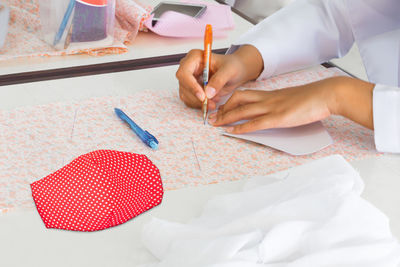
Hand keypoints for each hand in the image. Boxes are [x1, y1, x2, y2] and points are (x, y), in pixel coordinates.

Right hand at [176, 45, 263, 109]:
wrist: (236, 72)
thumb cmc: (233, 66)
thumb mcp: (229, 71)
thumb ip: (219, 80)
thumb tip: (208, 93)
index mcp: (195, 57)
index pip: (184, 73)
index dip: (191, 86)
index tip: (202, 96)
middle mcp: (189, 67)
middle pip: (184, 85)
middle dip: (196, 97)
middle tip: (210, 103)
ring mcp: (188, 79)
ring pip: (185, 95)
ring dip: (198, 103)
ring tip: (213, 103)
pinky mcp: (191, 89)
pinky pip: (189, 100)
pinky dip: (199, 105)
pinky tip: (210, 103)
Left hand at [209, 76, 374, 133]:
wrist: (326, 94)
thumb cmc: (312, 98)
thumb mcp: (291, 99)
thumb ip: (279, 104)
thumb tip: (273, 111)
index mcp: (270, 94)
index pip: (243, 94)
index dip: (229, 101)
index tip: (220, 107)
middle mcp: (267, 99)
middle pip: (237, 99)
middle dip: (222, 108)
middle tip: (212, 116)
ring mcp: (272, 107)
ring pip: (242, 110)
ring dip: (226, 118)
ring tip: (214, 124)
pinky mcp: (279, 117)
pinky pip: (255, 123)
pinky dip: (241, 128)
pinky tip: (231, 132)